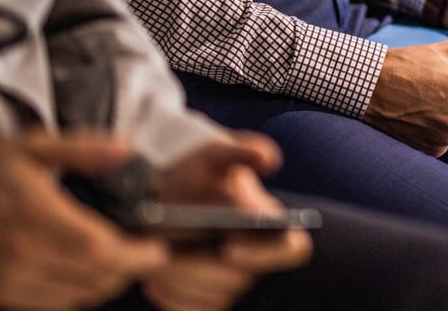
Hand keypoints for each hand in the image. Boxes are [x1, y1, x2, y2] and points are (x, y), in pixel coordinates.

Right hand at [0, 132, 168, 310]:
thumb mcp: (35, 146)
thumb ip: (84, 148)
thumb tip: (126, 148)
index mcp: (34, 213)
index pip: (96, 248)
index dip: (134, 255)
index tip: (158, 249)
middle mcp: (21, 251)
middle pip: (94, 276)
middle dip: (129, 268)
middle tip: (148, 253)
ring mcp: (10, 277)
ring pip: (79, 294)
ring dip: (108, 282)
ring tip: (123, 261)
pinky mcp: (3, 293)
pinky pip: (56, 304)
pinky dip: (81, 292)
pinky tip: (89, 272)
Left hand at [143, 135, 311, 310]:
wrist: (163, 197)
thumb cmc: (197, 175)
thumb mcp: (216, 156)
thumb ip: (241, 151)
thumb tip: (267, 158)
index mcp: (273, 225)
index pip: (292, 250)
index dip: (263, 255)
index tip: (228, 248)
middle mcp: (258, 259)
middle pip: (240, 280)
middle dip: (200, 268)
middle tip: (167, 255)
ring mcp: (233, 284)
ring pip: (213, 298)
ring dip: (179, 280)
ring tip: (156, 259)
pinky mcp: (206, 301)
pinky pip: (189, 308)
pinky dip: (169, 294)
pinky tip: (155, 275)